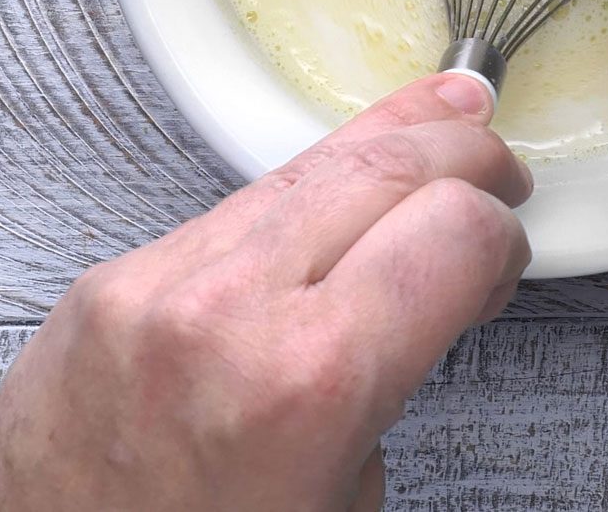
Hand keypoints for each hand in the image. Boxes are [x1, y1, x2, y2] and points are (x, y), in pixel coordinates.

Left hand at [0, 72, 530, 511]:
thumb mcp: (339, 503)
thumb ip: (382, 389)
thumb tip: (410, 304)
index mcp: (307, 381)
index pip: (451, 230)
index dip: (500, 235)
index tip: (503, 255)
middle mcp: (225, 312)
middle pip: (381, 167)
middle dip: (457, 153)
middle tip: (494, 164)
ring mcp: (152, 287)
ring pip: (297, 168)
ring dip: (377, 151)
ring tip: (426, 133)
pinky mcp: (103, 285)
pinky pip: (222, 214)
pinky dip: (290, 199)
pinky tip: (322, 202)